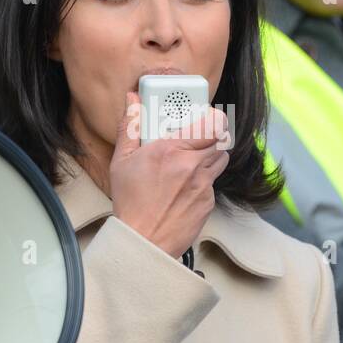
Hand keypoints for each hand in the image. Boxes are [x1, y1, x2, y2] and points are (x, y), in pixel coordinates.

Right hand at [109, 91, 230, 258]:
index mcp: (170, 150)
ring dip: (210, 155)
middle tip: (196, 137)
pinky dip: (203, 181)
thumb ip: (131, 127)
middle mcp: (191, 165)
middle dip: (211, 135)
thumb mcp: (122, 161)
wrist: (144, 241)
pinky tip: (184, 188)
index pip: (211, 124)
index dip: (213, 118)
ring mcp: (203, 185)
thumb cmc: (130, 203)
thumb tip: (133, 102)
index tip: (205, 117)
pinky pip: (213, 182)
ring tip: (191, 161)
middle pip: (220, 138)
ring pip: (220, 158)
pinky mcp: (208, 202)